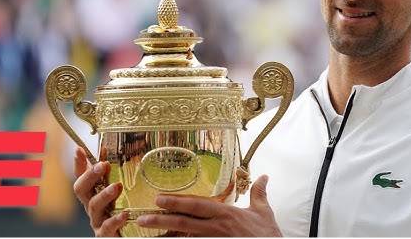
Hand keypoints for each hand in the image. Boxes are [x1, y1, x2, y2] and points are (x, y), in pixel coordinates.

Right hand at [73, 146, 127, 236]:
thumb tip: (104, 148)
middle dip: (90, 176)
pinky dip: (115, 220)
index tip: (79, 149)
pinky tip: (124, 214)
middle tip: (102, 165)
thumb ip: (107, 174)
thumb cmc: (114, 212)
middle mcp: (90, 206)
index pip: (81, 175)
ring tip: (116, 186)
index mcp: (91, 194)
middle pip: (81, 189)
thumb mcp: (111, 191)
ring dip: (104, 195)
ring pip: (94, 206)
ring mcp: (96, 220)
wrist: (119, 236)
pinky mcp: (104, 234)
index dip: (79, 163)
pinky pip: (107, 227)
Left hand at [136, 175, 281, 236]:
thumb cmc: (268, 235)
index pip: (197, 206)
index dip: (177, 202)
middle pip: (185, 223)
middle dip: (162, 220)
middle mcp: (218, 228)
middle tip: (143, 218)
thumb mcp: (264, 212)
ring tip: (148, 233)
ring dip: (167, 236)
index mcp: (226, 214)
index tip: (159, 199)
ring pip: (186, 238)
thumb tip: (263, 176)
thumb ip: (259, 193)